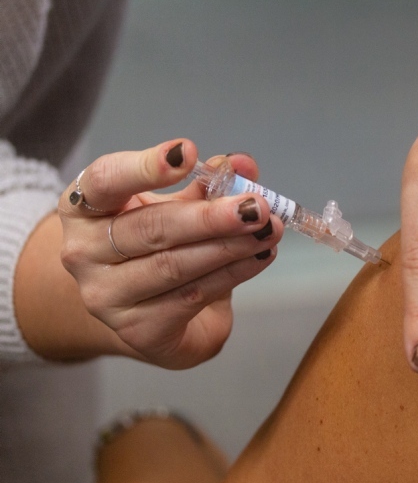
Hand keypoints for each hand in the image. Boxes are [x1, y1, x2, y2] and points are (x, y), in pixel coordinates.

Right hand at [57, 140, 281, 367]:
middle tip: (256, 206)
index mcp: (84, 207)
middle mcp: (83, 252)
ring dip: (230, 246)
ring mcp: (106, 296)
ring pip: (174, 266)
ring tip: (269, 230)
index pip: (106, 180)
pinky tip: (260, 256)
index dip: (146, 167)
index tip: (187, 152)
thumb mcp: (178, 206)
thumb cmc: (157, 246)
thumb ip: (207, 183)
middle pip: (151, 228)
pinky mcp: (138, 330)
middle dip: (210, 217)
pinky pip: (192, 296)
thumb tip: (241, 164)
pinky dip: (233, 273)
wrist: (146, 312)